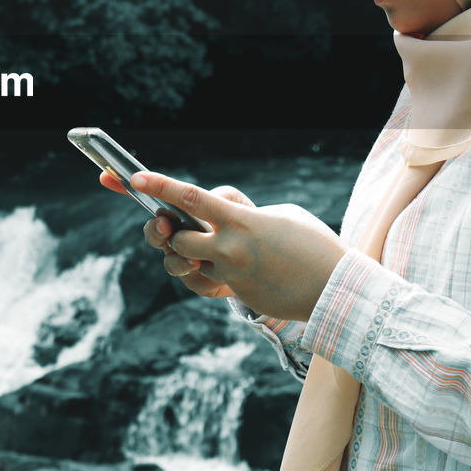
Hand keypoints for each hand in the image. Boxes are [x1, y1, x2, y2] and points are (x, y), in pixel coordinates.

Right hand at [98, 170, 243, 298]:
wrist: (270, 261)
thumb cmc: (251, 226)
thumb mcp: (238, 204)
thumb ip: (221, 198)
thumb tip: (207, 201)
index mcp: (183, 211)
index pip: (152, 197)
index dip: (124, 185)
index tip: (107, 177)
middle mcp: (179, 235)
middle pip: (153, 232)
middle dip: (154, 230)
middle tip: (165, 226)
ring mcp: (187, 260)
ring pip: (170, 260)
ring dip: (180, 258)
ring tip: (197, 259)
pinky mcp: (202, 282)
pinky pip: (194, 281)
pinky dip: (202, 276)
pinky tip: (214, 272)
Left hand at [126, 170, 348, 321]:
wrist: (336, 289)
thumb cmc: (312, 244)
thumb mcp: (279, 214)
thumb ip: (242, 212)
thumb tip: (220, 216)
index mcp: (241, 220)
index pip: (191, 198)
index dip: (160, 186)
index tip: (135, 177)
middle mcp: (229, 248)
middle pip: (176, 239)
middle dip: (169, 233)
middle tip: (174, 225)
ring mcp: (231, 274)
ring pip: (188, 263)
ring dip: (191, 254)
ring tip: (214, 247)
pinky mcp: (236, 293)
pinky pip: (209, 280)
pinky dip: (214, 270)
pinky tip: (240, 266)